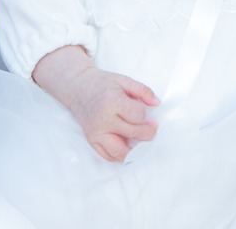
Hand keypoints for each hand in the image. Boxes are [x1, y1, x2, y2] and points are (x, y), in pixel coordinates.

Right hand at [32, 45, 159, 161]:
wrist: (78, 87)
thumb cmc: (102, 83)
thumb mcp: (124, 80)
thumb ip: (143, 91)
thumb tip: (157, 103)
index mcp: (113, 102)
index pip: (139, 116)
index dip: (147, 116)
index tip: (149, 114)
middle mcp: (103, 120)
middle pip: (133, 133)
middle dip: (147, 133)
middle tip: (152, 129)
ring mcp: (96, 132)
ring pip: (120, 151)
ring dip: (134, 149)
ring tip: (140, 141)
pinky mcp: (91, 140)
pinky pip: (107, 156)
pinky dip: (119, 155)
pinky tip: (126, 146)